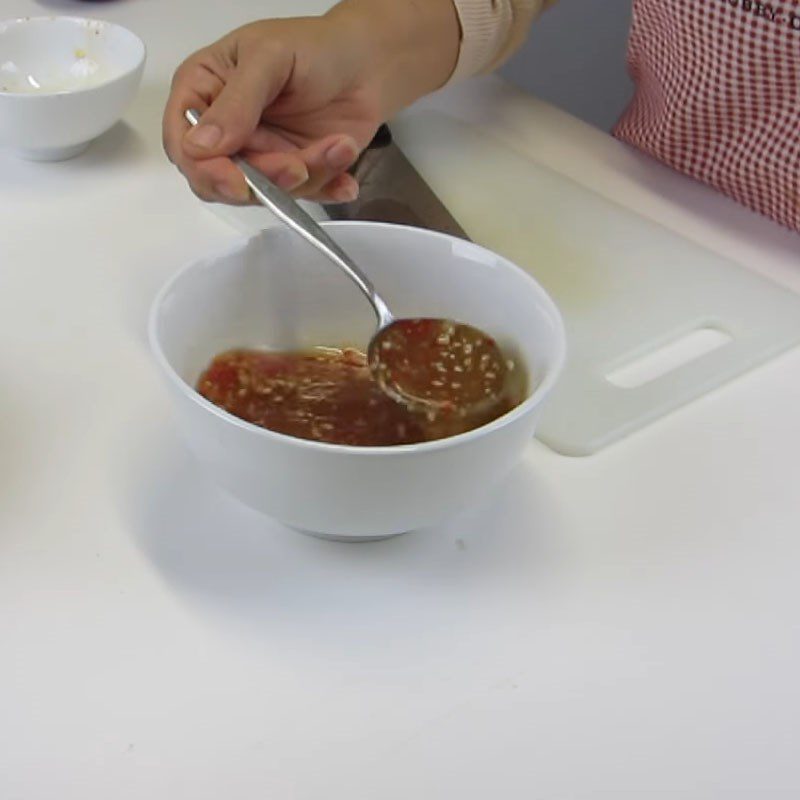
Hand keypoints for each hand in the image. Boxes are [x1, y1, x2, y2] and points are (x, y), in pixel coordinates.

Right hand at [163, 0, 459, 204]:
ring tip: (339, 146)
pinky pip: (301, 197)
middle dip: (263, 179)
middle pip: (221, 180)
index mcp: (204, 92)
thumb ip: (237, 102)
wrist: (368, 64)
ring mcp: (260, 155)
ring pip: (266, 192)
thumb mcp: (269, 58)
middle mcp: (226, 130)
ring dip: (306, 177)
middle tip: (297, 165)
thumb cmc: (315, 48)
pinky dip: (327, 189)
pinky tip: (346, 180)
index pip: (183, 144)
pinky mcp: (294, 172)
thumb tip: (201, 145)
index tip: (236, 182)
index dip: (205, 170)